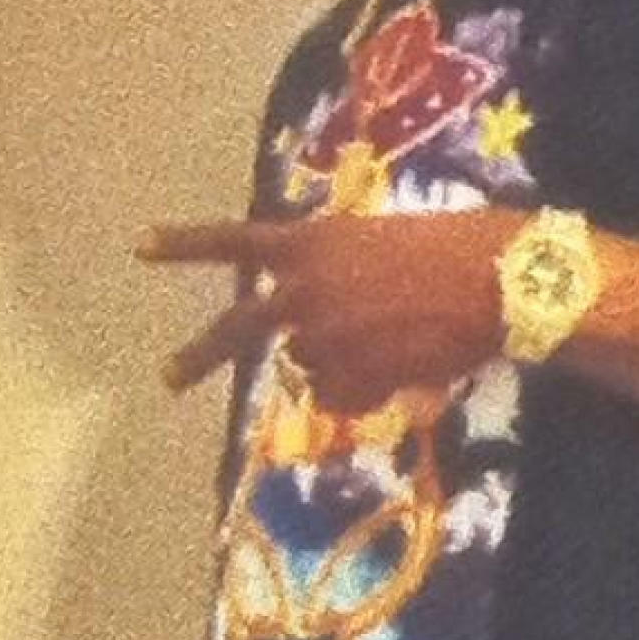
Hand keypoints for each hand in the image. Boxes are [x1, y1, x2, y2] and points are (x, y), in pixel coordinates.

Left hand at [139, 207, 516, 414]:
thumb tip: (319, 324)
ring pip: (310, 366)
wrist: (498, 280)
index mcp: (309, 242)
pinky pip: (344, 398)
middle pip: (238, 328)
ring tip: (396, 340)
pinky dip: (368, 392)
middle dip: (199, 356)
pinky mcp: (349, 377)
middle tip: (166, 378)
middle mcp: (302, 289)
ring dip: (341, 362)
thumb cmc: (454, 245)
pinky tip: (406, 368)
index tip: (140, 246)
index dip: (185, 243)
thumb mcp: (379, 242)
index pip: (234, 241)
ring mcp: (322, 337)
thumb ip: (337, 272)